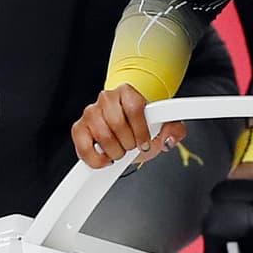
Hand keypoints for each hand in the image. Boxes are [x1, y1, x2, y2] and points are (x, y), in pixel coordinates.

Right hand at [71, 84, 186, 168]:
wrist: (125, 127)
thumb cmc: (140, 127)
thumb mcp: (161, 127)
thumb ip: (174, 130)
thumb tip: (170, 137)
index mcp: (127, 93)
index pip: (134, 109)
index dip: (141, 131)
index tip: (145, 143)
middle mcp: (107, 98)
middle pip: (118, 124)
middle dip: (129, 143)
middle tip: (132, 147)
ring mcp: (91, 112)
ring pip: (102, 136)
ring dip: (115, 151)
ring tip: (120, 151)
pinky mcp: (79, 128)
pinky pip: (84, 147)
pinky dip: (96, 159)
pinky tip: (106, 159)